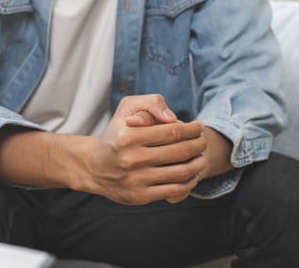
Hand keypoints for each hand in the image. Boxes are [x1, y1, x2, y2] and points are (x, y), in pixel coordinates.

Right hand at [71, 95, 207, 204]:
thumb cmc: (117, 134)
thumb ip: (151, 103)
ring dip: (199, 163)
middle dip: (199, 144)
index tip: (199, 126)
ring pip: (182, 172)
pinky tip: (191, 174)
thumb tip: (172, 118)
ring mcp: (136, 179)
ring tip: (201, 157)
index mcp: (128, 136)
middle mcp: (131, 158)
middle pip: (181, 151)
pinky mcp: (140, 196)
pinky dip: (190, 182)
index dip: (192, 129)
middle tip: (203, 140)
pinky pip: (175, 190)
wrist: (94, 166)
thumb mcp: (127, 108)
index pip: (173, 131)